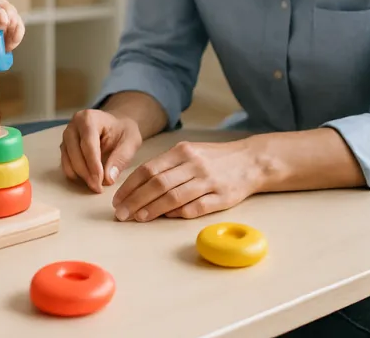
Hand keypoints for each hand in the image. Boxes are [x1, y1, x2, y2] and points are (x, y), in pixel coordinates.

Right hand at [60, 108, 142, 192]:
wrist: (116, 126)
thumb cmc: (123, 132)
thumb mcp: (131, 142)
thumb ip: (121, 158)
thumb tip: (108, 178)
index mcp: (88, 118)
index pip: (88, 144)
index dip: (93, 164)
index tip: (100, 181)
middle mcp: (73, 126)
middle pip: (74, 153)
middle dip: (86, 173)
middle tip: (98, 188)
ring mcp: (66, 136)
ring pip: (68, 160)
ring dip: (80, 176)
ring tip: (96, 185)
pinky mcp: (65, 147)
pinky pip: (65, 164)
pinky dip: (75, 175)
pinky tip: (89, 179)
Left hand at [111, 139, 261, 221]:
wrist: (252, 161)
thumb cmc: (214, 159)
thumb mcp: (190, 153)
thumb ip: (167, 167)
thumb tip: (140, 188)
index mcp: (182, 151)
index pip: (148, 169)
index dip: (130, 186)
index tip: (117, 199)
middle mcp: (194, 164)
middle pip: (157, 184)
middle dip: (135, 200)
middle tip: (121, 214)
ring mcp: (208, 181)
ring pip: (173, 196)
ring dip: (152, 209)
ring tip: (137, 218)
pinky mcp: (221, 197)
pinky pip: (195, 208)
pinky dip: (178, 214)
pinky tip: (165, 218)